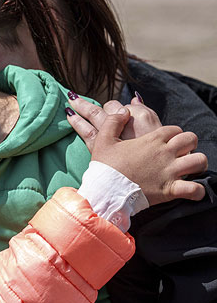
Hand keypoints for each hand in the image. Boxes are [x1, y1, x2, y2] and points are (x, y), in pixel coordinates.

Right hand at [66, 95, 207, 205]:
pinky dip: (197, 191)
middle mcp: (164, 153)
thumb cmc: (104, 167)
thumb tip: (123, 110)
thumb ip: (113, 121)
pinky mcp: (170, 190)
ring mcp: (169, 171)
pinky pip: (194, 190)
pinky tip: (193, 191)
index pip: (174, 129)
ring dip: (197, 164)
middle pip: (191, 140)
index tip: (167, 142)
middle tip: (181, 152)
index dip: (173, 134)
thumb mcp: (103, 140)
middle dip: (189, 144)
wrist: (105, 191)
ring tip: (190, 169)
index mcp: (151, 140)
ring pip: (199, 161)